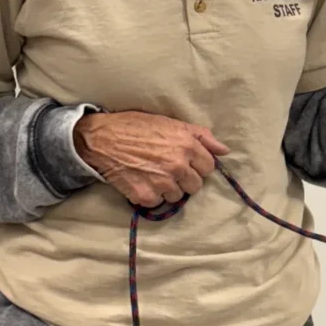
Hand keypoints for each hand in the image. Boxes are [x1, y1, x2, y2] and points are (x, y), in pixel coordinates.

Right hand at [73, 111, 229, 207]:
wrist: (102, 138)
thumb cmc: (136, 126)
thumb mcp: (171, 122)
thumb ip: (201, 136)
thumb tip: (224, 150)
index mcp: (187, 145)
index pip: (209, 166)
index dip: (197, 164)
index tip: (186, 162)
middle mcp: (178, 165)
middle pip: (196, 185)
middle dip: (185, 178)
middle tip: (169, 169)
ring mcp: (162, 182)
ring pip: (178, 196)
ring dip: (168, 188)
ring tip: (154, 174)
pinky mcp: (145, 196)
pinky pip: (158, 202)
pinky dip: (151, 195)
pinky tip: (142, 181)